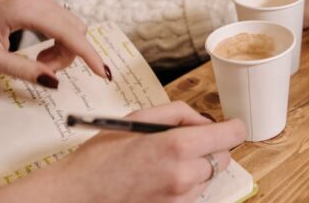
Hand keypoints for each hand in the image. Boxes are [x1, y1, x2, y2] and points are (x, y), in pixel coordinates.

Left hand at [0, 0, 107, 86]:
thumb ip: (25, 70)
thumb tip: (54, 82)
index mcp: (25, 10)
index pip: (69, 33)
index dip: (88, 55)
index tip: (102, 73)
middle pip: (75, 30)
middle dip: (69, 56)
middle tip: (45, 73)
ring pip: (71, 27)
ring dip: (64, 50)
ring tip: (39, 64)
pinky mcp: (37, 3)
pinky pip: (62, 24)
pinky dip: (59, 42)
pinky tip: (41, 54)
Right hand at [0, 102, 245, 202]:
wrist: (76, 196)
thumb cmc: (100, 157)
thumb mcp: (138, 118)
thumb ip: (179, 113)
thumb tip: (205, 120)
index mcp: (177, 146)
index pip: (232, 135)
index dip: (232, 127)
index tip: (227, 124)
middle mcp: (185, 175)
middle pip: (225, 157)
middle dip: (212, 147)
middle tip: (186, 142)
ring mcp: (181, 198)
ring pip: (209, 177)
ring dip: (198, 167)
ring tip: (164, 162)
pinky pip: (194, 194)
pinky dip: (186, 184)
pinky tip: (159, 179)